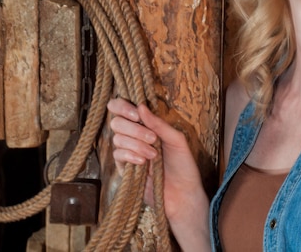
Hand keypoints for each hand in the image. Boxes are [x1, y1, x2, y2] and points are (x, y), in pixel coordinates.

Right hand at [107, 98, 209, 230]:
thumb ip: (158, 124)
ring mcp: (128, 151)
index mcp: (146, 124)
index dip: (123, 107)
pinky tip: (143, 162)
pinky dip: (129, 156)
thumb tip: (140, 106)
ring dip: (135, 144)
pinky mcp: (124, 167)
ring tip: (154, 155)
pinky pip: (117, 155)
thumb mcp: (176, 140)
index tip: (136, 114)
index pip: (122, 108)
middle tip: (152, 139)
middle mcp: (134, 135)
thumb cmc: (183, 164)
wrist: (183, 193)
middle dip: (134, 129)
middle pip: (116, 122)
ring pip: (117, 139)